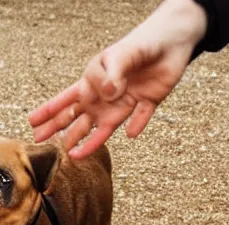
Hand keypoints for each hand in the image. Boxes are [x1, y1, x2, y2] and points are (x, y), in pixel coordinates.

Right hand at [28, 0, 206, 158]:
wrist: (170, 42)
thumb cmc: (140, 43)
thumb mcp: (122, 55)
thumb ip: (113, 74)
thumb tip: (107, 93)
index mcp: (95, 80)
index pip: (68, 98)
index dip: (51, 111)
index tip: (34, 124)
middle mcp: (107, 94)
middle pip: (80, 116)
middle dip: (61, 129)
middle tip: (42, 143)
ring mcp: (126, 101)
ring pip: (105, 125)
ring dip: (90, 140)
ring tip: (73, 155)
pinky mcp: (147, 103)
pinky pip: (140, 118)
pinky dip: (137, 125)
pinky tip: (131, 134)